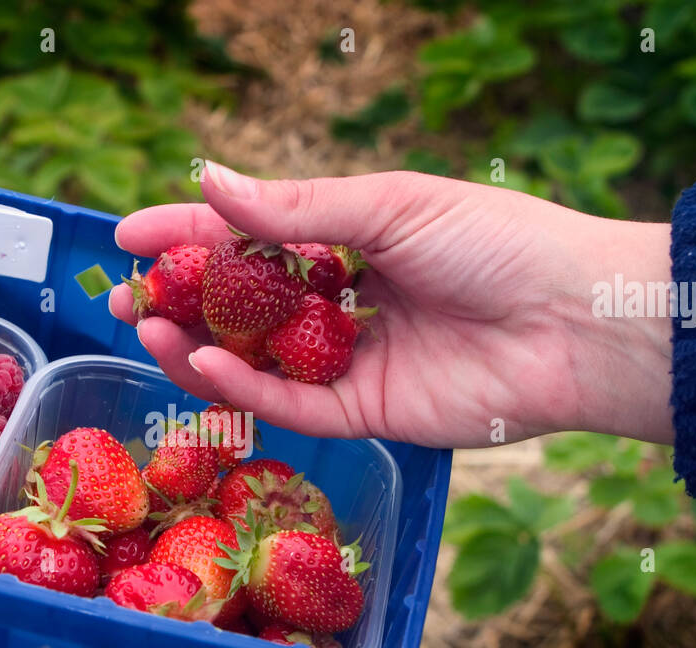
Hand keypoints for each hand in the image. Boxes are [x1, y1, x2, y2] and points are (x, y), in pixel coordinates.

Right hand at [109, 162, 674, 446]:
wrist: (576, 321)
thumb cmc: (496, 243)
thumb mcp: (390, 207)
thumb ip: (295, 208)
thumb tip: (209, 183)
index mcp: (350, 242)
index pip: (249, 238)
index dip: (187, 236)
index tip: (125, 234)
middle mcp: (342, 304)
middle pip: (241, 308)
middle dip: (178, 301)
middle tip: (119, 298)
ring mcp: (350, 363)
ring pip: (255, 362)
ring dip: (196, 347)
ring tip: (146, 326)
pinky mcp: (365, 415)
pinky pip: (291, 404)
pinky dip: (244, 389)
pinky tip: (203, 364)